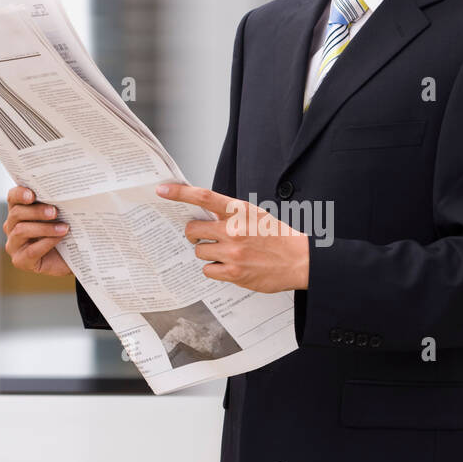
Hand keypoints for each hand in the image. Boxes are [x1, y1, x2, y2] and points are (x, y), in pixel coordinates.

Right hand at [2, 185, 72, 276]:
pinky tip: (59, 239)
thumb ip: (56, 203)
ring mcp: (14, 245)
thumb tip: (64, 190)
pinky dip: (46, 243)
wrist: (75, 258)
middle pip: (16, 213)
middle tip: (55, 211)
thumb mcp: (62, 215)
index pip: (13, 197)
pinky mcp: (20, 261)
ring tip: (64, 227)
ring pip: (21, 231)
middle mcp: (12, 227)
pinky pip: (30, 251)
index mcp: (19, 211)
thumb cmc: (66, 233)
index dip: (19, 194)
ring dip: (44, 228)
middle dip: (36, 211)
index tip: (32, 194)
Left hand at [156, 183, 309, 292]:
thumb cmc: (278, 237)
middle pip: (193, 229)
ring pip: (199, 251)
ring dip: (207, 253)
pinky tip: (230, 266)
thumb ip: (232, 214)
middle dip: (193, 234)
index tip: (162, 189)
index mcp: (240, 211)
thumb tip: (206, 214)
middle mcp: (234, 229)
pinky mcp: (234, 272)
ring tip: (226, 254)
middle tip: (202, 236)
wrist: (300, 260)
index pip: (204, 197)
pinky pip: (208, 270)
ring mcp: (233, 252)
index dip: (180, 192)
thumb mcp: (256, 215)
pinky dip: (215, 269)